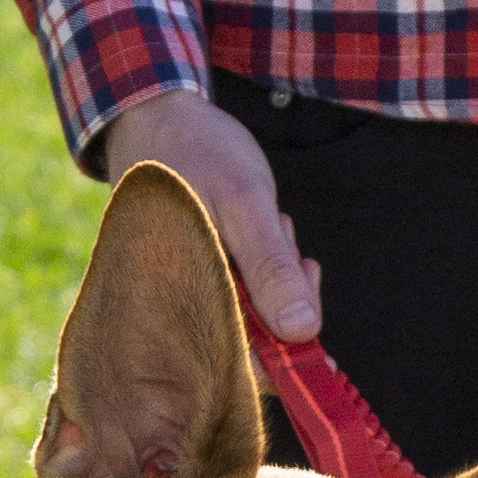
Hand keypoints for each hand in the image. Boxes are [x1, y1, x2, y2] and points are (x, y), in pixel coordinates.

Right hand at [98, 88, 319, 341]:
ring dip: (277, 277)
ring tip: (274, 225)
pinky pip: (240, 289)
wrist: (158, 115)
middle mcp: (173, 303)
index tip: (319, 351)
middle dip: (283, 302)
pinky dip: (265, 267)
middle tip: (291, 246)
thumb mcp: (244, 203)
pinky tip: (270, 230)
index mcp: (174, 297)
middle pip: (244, 340)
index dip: (280, 363)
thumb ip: (271, 268)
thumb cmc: (196, 152)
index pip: (232, 361)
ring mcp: (185, 288)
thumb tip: (302, 332)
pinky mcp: (197, 274)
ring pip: (248, 313)